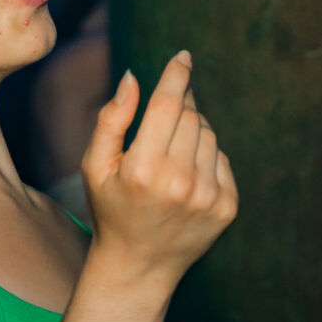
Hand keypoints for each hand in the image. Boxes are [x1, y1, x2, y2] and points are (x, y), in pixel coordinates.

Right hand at [81, 50, 237, 286]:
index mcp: (142, 169)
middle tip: (164, 118)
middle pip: (190, 116)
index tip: (183, 57)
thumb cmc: (111, 208)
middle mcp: (178, 182)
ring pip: (209, 136)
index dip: (177, 76)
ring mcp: (207, 196)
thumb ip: (111, 119)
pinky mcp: (226, 207)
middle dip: (180, 107)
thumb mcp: (95, 166)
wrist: (139, 264)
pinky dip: (206, 157)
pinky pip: (222, 159)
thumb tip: (132, 77)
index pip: (168, 105)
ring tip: (170, 157)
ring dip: (192, 133)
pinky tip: (186, 176)